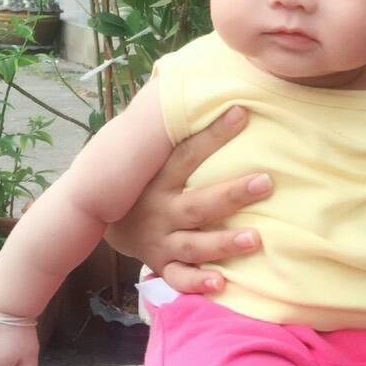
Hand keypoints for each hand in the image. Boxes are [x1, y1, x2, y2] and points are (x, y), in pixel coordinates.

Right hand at [105, 106, 271, 294]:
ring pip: (194, 245)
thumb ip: (172, 130)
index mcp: (157, 180)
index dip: (213, 134)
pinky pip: (179, 278)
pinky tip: (221, 283)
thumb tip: (196, 81)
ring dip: (223, 243)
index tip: (242, 113)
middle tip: (267, 182)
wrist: (98, 221)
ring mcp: (161, 241)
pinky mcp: (162, 265)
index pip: (187, 154)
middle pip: (199, 204)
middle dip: (232, 194)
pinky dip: (197, 283)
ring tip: (256, 238)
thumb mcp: (147, 156)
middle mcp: (160, 211)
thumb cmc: (142, 180)